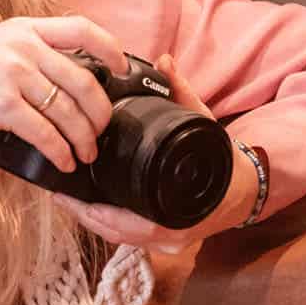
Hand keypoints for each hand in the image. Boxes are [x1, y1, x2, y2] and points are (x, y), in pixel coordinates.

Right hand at [0, 15, 127, 171]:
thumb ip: (25, 55)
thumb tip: (57, 84)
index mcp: (25, 29)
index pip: (82, 29)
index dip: (111, 49)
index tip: (122, 69)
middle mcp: (25, 47)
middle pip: (85, 82)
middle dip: (100, 114)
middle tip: (100, 132)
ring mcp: (15, 74)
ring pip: (69, 111)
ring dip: (83, 139)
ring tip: (84, 155)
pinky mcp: (2, 104)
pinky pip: (46, 133)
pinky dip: (60, 152)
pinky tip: (62, 163)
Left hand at [53, 54, 257, 254]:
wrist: (247, 190)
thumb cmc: (223, 162)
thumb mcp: (204, 125)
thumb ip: (182, 93)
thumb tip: (165, 61)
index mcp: (179, 213)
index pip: (126, 225)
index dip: (93, 213)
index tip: (68, 197)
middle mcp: (171, 235)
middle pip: (115, 234)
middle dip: (84, 215)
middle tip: (58, 194)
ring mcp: (167, 243)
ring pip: (119, 238)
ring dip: (91, 221)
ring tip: (65, 199)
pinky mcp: (163, 242)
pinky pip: (127, 238)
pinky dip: (106, 223)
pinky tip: (87, 208)